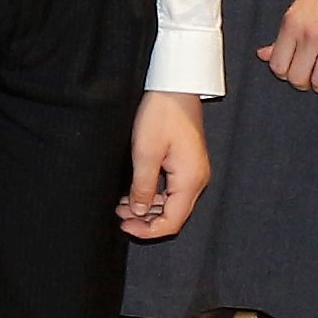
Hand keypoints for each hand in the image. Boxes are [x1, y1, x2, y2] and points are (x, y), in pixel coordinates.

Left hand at [119, 91, 207, 239]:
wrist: (176, 87)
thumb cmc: (162, 114)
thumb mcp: (145, 152)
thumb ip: (142, 186)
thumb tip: (138, 211)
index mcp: (190, 180)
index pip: (173, 221)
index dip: (148, 230)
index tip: (125, 227)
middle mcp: (197, 180)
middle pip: (174, 215)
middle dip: (146, 221)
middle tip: (120, 216)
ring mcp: (194, 172)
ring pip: (172, 204)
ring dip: (148, 209)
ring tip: (122, 206)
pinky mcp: (187, 165)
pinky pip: (172, 190)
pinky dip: (154, 196)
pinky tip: (135, 192)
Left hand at [262, 0, 317, 93]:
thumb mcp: (300, 6)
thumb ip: (284, 34)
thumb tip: (263, 54)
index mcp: (292, 23)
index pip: (278, 66)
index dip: (286, 72)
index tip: (296, 68)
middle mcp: (310, 35)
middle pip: (297, 79)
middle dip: (304, 82)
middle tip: (312, 74)